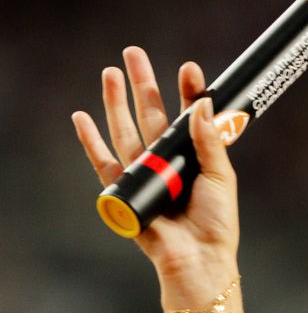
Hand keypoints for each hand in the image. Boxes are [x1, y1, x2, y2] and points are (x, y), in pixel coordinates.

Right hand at [71, 47, 239, 287]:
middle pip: (151, 116)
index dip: (187, 92)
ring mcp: (146, 176)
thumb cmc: (216, 223)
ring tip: (110, 72)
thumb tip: (201, 103)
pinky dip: (91, 142)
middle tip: (133, 53)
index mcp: (194, 158)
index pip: (188, 117)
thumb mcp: (221, 176)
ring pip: (126, 131)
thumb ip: (210, 139)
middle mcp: (167, 163)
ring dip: (116, 102)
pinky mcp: (127, 193)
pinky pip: (104, 163)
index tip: (189, 69)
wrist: (198, 259)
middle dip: (142, 85)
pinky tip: (82, 118)